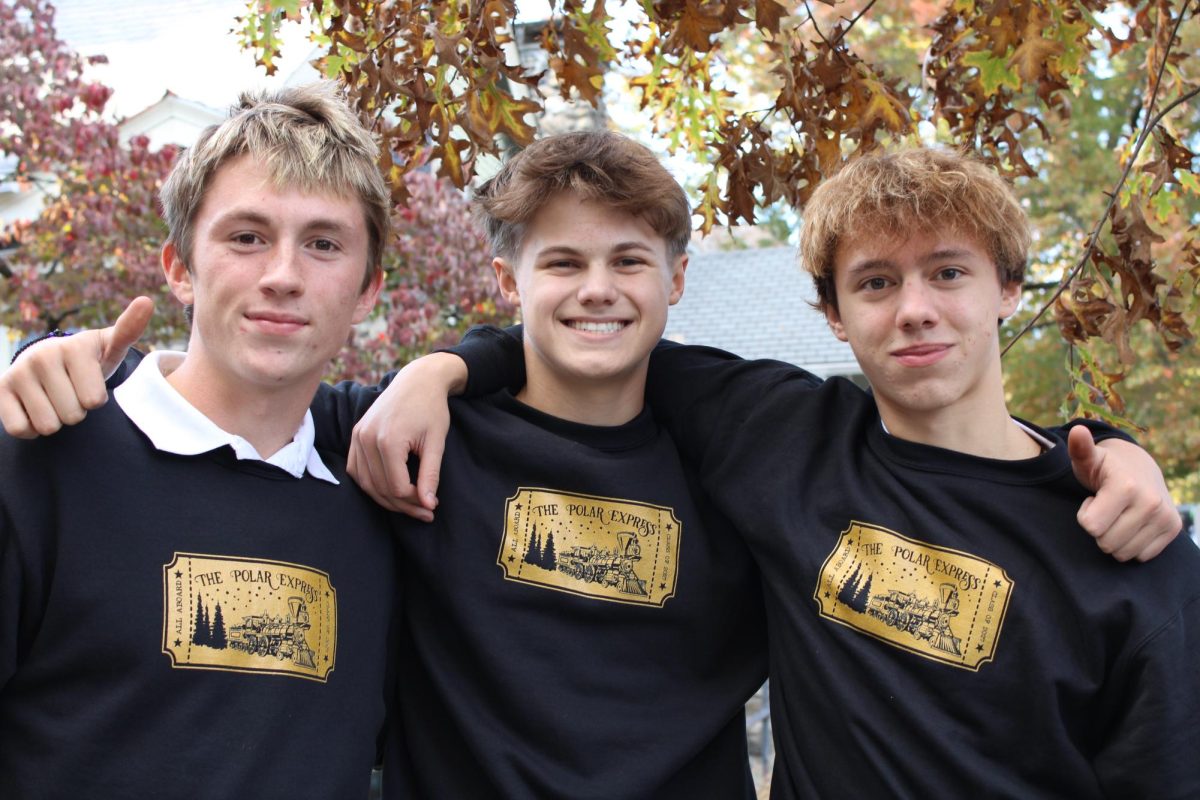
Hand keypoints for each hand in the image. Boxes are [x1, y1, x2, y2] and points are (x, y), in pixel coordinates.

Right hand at [0, 297, 153, 437]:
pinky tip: (35, 409)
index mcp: (74, 347)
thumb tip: (147, 301)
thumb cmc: (88, 360)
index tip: (89, 382)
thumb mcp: (110, 347)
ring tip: (55, 399)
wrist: (48, 362)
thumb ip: (129, 330)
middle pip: (73, 416)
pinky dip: (31, 429)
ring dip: (55, 421)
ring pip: (47, 426)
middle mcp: (42, 356)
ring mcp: (18, 372)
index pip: (94, 400)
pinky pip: (20, 429)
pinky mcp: (0, 390)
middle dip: (76, 411)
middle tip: (72, 392)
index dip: (96, 400)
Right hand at [347, 352, 466, 520]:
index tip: (434, 503)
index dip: (416, 501)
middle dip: (404, 506)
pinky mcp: (355, 434)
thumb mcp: (437, 442)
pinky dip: (370, 484)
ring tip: (410, 504)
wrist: (417, 381)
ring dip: (386, 499)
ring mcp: (357, 436)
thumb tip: (429, 505)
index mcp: (388, 441)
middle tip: (426, 512)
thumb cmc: (431, 409)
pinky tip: (389, 490)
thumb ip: (431, 475)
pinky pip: (356, 469)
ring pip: (365, 483)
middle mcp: (366, 439)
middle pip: (380, 489)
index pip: (398, 488)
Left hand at [1068, 426, 1180, 561]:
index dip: (1085, 515)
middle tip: (1106, 508)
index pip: (1091, 526)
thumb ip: (1080, 449)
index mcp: (1126, 486)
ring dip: (1115, 538)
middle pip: (1106, 543)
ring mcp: (1165, 517)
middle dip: (1100, 529)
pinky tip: (1132, 522)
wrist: (1139, 468)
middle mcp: (1150, 503)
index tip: (1093, 500)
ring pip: (1123, 553)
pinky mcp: (1173, 529)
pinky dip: (1132, 544)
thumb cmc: (1104, 468)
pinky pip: (1141, 556)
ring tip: (1118, 514)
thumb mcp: (1088, 459)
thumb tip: (1077, 431)